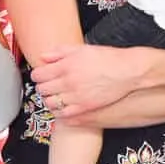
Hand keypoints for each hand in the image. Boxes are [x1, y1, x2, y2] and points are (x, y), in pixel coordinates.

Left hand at [31, 44, 149, 115]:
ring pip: (50, 103)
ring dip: (50, 100)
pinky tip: (63, 106)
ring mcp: (75, 96)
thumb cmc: (106, 58)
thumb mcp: (81, 49)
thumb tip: (44, 56)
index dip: (38, 75)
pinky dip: (59, 111)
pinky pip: (63, 114)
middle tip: (48, 85)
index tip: (41, 76)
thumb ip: (60, 52)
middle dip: (43, 87)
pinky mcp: (84, 107)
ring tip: (55, 96)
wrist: (127, 71)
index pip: (38, 75)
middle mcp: (68, 81)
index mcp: (65, 66)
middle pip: (42, 89)